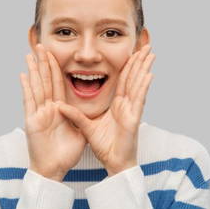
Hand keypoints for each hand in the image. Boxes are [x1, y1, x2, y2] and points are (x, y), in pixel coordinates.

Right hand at [20, 43, 85, 181]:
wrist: (54, 170)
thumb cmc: (65, 153)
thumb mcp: (79, 131)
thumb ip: (80, 118)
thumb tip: (88, 107)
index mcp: (59, 109)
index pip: (58, 84)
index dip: (56, 68)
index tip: (54, 53)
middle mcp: (48, 108)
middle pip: (45, 81)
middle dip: (43, 63)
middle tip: (40, 45)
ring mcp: (39, 114)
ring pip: (36, 87)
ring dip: (33, 70)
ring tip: (30, 54)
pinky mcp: (32, 122)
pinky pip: (29, 102)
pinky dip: (26, 88)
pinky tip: (23, 75)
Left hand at [56, 45, 154, 176]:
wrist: (114, 163)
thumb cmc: (105, 146)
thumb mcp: (86, 127)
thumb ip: (75, 115)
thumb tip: (59, 105)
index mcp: (117, 104)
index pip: (122, 80)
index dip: (127, 65)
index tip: (132, 51)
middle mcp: (126, 105)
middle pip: (133, 78)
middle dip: (140, 61)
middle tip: (146, 45)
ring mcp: (131, 110)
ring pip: (138, 84)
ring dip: (144, 68)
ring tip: (150, 53)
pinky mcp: (133, 118)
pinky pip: (138, 100)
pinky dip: (143, 86)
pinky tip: (149, 74)